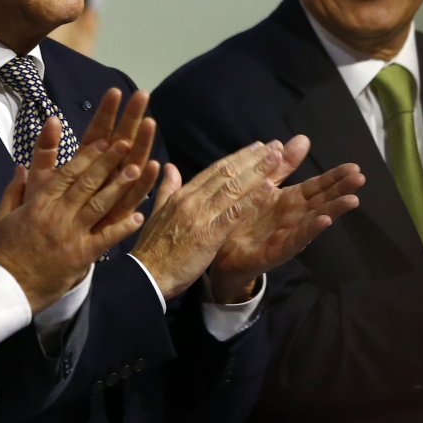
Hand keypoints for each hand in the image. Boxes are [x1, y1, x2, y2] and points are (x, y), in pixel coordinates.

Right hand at [0, 116, 159, 312]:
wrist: (7, 288)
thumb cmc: (3, 253)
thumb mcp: (3, 217)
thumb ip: (14, 191)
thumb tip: (21, 168)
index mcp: (38, 203)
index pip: (67, 173)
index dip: (87, 156)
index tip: (102, 142)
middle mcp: (57, 214)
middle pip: (86, 183)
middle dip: (107, 162)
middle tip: (125, 144)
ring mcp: (71, 235)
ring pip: (99, 205)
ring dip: (119, 187)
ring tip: (137, 170)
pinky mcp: (81, 256)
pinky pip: (106, 239)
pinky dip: (122, 227)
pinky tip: (138, 216)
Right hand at [130, 141, 282, 300]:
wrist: (145, 276)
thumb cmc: (152, 249)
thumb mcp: (157, 213)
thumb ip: (167, 189)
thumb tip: (168, 166)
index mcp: (182, 195)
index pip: (214, 170)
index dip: (237, 157)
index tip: (256, 147)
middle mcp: (192, 200)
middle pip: (227, 173)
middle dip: (252, 158)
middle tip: (274, 146)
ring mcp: (200, 216)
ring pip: (233, 188)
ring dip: (258, 172)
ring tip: (277, 158)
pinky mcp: (208, 235)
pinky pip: (234, 213)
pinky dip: (251, 199)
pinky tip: (268, 187)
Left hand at [209, 136, 364, 302]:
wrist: (222, 249)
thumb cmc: (246, 217)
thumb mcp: (265, 186)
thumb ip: (283, 165)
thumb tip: (302, 138)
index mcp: (291, 200)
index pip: (318, 185)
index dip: (335, 176)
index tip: (354, 166)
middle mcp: (295, 216)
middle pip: (322, 200)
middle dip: (341, 189)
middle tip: (360, 178)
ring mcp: (288, 234)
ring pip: (315, 220)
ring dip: (334, 210)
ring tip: (352, 200)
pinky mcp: (277, 250)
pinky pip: (295, 239)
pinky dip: (310, 230)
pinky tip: (323, 221)